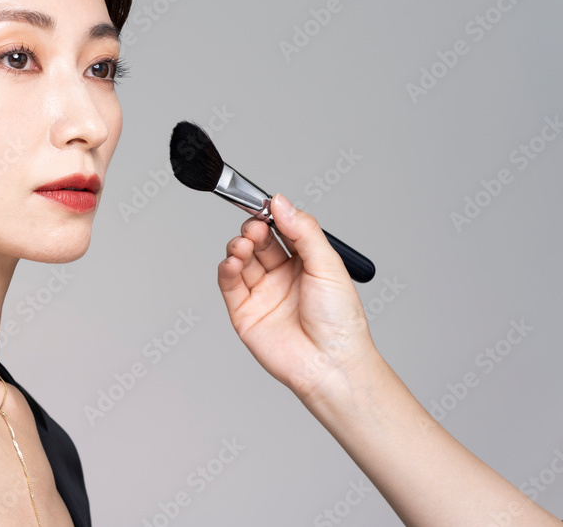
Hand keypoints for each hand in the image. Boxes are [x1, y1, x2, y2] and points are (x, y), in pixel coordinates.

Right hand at [217, 193, 378, 405]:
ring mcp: (261, 294)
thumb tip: (280, 201)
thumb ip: (303, 231)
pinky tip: (232, 261)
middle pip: (258, 243)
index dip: (270, 217)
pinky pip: (229, 285)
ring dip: (238, 247)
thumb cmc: (340, 322)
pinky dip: (226, 269)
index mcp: (304, 264)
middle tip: (255, 228)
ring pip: (241, 260)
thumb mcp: (327, 265)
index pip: (281, 230)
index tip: (264, 206)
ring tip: (243, 246)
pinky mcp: (243, 313)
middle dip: (252, 230)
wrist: (331, 365)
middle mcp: (281, 277)